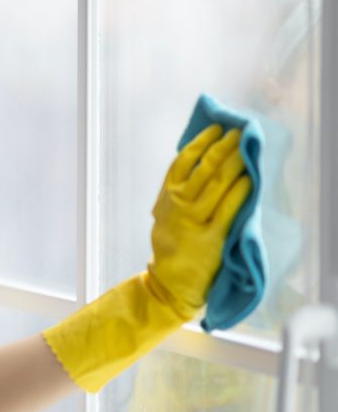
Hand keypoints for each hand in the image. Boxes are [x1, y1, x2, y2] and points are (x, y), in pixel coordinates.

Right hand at [147, 124, 252, 318]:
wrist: (170, 282)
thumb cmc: (171, 246)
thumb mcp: (164, 214)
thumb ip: (176, 192)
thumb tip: (197, 164)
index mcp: (166, 197)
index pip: (182, 162)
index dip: (199, 143)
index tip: (215, 129)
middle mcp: (178, 205)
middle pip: (203, 168)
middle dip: (221, 147)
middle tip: (237, 133)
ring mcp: (194, 221)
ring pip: (216, 185)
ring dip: (233, 164)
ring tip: (245, 150)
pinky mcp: (211, 237)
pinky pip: (227, 210)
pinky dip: (238, 193)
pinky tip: (248, 180)